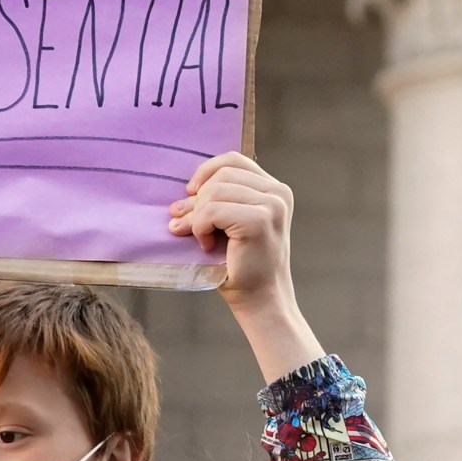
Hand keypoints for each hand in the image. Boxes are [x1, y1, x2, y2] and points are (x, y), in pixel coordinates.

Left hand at [174, 154, 322, 380]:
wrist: (260, 300)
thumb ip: (218, 201)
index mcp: (275, 190)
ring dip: (197, 216)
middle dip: (197, 199)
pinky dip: (200, 227)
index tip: (191, 193)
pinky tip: (206, 245)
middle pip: (222, 174)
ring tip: (198, 238)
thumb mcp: (230, 224)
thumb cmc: (243, 265)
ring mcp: (272, 206)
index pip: (233, 160)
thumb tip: (183, 194)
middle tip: (184, 224)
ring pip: (215, 191)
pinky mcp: (260, 221)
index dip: (206, 172)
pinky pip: (212, 210)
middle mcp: (278, 193)